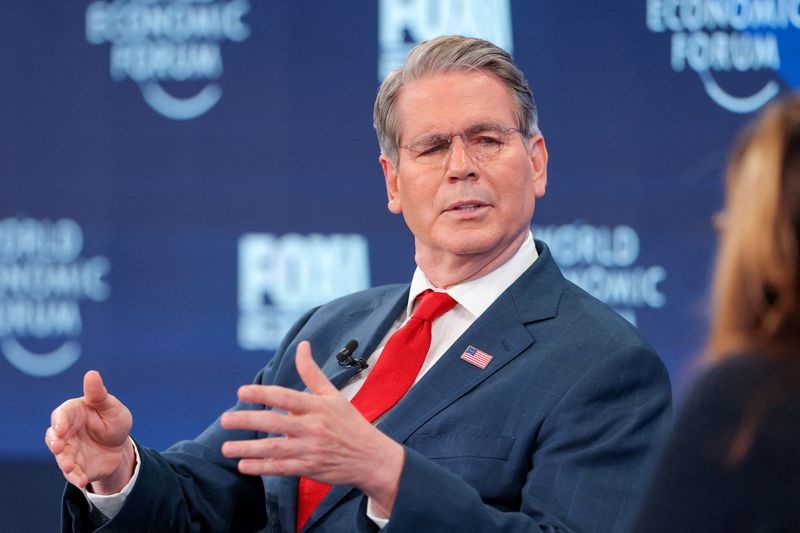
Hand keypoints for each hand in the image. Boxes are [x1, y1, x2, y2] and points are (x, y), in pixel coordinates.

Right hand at [46, 370, 134, 492]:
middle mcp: (66, 433)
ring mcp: (69, 451)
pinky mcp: (76, 467)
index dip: (59, 422)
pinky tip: (82, 481)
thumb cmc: (113, 420)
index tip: (62, 429)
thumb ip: (98, 394)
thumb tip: (91, 374)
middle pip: (54, 438)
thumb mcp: (110, 406)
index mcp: (72, 414)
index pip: (60, 415)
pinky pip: (73, 474)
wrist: (120, 446)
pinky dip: (76, 478)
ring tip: (69, 468)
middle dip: (55, 443)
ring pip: (61, 457)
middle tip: (59, 448)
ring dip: (64, 462)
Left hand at [220, 341, 404, 515]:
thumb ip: (312, 373)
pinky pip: (281, 468)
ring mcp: (310, 449)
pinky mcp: (309, 468)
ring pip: (274, 449)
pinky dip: (261, 467)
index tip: (241, 391)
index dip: (262, 393)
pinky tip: (243, 465)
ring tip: (226, 447)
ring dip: (248, 448)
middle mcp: (313, 427)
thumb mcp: (334, 395)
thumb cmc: (351, 423)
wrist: (372, 458)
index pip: (286, 397)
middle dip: (247, 420)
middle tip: (225, 419)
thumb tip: (302, 346)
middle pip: (275, 422)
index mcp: (318, 407)